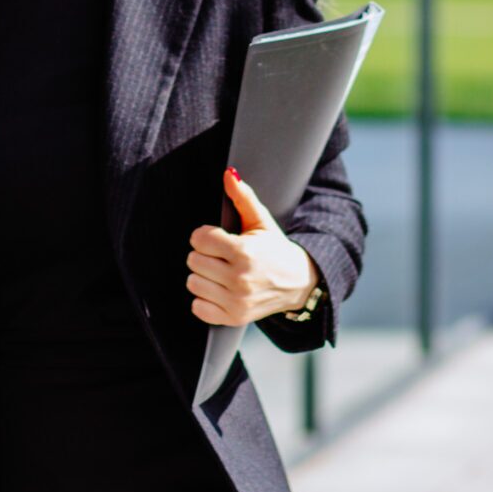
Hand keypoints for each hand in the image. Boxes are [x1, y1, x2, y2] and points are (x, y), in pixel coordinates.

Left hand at [187, 167, 319, 325]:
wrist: (299, 283)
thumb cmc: (275, 250)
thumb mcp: (262, 222)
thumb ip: (243, 197)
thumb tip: (229, 173)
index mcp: (245, 252)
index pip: (199, 238)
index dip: (205, 236)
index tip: (217, 238)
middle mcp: (240, 279)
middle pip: (192, 261)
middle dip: (204, 255)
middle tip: (220, 256)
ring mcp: (237, 301)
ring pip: (193, 283)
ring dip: (203, 277)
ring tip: (221, 273)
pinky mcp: (235, 318)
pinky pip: (198, 308)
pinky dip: (204, 300)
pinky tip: (219, 291)